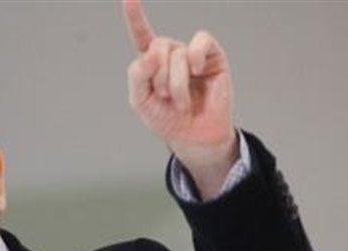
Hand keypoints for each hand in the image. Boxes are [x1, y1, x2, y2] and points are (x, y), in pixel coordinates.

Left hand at [123, 0, 237, 195]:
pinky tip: (197, 71)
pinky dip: (195, 57)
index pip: (141, 34)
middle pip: (157, 46)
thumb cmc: (168, 120)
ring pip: (177, 53)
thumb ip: (137, 76)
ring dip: (176, 82)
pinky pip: (200, 42)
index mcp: (151, 63)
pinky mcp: (212, 57)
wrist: (193, 137)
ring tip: (180, 101)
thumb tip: (149, 54)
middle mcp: (171, 54)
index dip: (135, 16)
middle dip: (158, 76)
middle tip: (165, 97)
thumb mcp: (141, 102)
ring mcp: (192, 54)